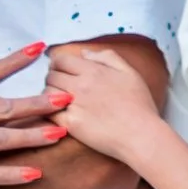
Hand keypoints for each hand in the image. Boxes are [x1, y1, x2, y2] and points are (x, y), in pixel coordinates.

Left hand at [51, 41, 166, 160]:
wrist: (141, 135)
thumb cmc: (139, 105)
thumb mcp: (130, 73)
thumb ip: (107, 57)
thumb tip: (84, 53)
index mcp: (93, 70)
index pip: (61, 59)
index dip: (58, 63)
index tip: (61, 70)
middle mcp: (81, 85)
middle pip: (51, 75)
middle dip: (53, 78)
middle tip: (60, 86)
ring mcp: (74, 105)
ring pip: (46, 93)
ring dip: (49, 95)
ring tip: (58, 101)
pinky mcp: (71, 124)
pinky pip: (48, 113)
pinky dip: (49, 112)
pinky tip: (58, 114)